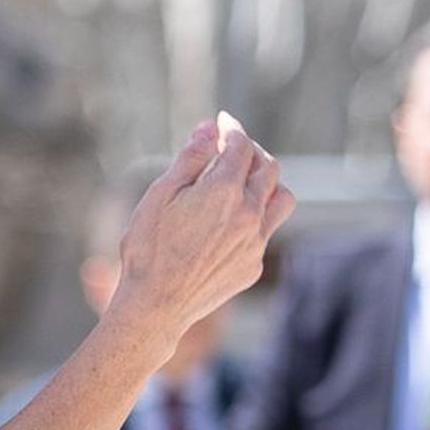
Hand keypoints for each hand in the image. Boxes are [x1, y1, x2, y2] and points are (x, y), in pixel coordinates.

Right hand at [114, 111, 294, 353]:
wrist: (155, 306)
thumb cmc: (147, 249)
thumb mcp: (160, 195)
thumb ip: (189, 159)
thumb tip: (209, 128)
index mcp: (223, 190)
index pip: (241, 145)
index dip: (232, 128)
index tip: (223, 122)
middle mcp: (248, 213)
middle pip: (268, 167)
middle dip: (251, 150)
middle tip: (232, 147)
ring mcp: (256, 241)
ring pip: (282, 198)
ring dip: (268, 182)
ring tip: (246, 181)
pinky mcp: (253, 265)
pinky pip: (267, 231)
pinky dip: (256, 216)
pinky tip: (232, 221)